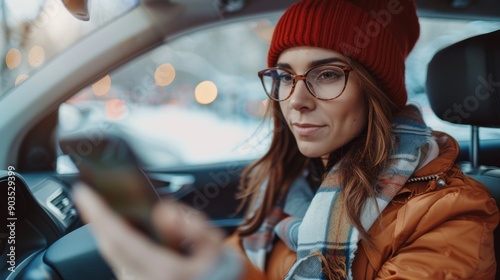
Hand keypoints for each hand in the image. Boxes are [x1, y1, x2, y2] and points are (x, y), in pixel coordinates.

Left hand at [72, 183, 224, 279]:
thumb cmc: (217, 275)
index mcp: (161, 270)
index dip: (98, 212)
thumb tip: (165, 211)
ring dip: (107, 230)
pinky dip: (116, 242)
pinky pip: (119, 261)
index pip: (120, 237)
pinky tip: (122, 230)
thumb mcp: (215, 247)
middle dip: (95, 217)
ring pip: (112, 254)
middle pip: (108, 246)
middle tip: (89, 194)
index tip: (84, 192)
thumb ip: (193, 226)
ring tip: (106, 208)